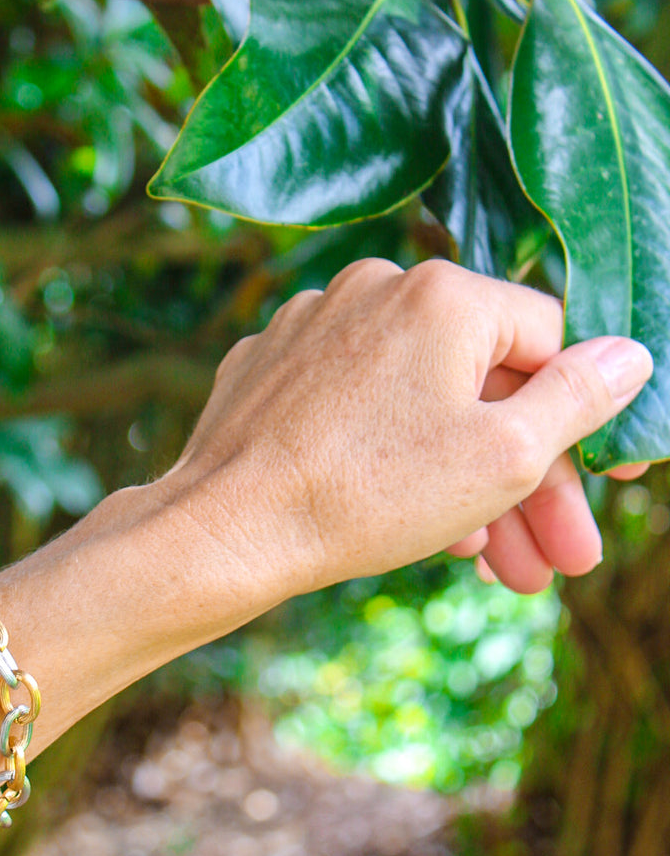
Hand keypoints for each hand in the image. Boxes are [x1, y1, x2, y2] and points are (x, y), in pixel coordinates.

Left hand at [159, 258, 653, 605]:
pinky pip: (359, 410)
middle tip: (562, 557)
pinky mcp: (271, 366)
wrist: (226, 529)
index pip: (550, 340)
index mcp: (444, 293)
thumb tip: (630, 356)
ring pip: (420, 405)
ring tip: (501, 568)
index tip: (616, 480)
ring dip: (472, 487)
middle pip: (483, 384)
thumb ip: (579, 399)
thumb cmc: (369, 492)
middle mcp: (376, 287)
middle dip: (531, 481)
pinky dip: (397, 463)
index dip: (592, 414)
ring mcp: (315, 325)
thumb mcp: (504, 455)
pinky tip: (429, 533)